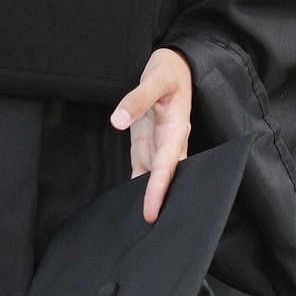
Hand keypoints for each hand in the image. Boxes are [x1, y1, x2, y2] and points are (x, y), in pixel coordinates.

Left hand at [110, 47, 191, 223]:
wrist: (173, 66)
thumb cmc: (169, 72)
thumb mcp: (155, 78)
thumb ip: (137, 98)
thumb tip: (118, 120)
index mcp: (176, 129)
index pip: (167, 166)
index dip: (159, 190)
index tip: (152, 212)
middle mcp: (169, 143)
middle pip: (165, 178)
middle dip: (159, 203)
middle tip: (148, 230)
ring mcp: (158, 145)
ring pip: (154, 178)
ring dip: (147, 198)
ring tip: (138, 227)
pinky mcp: (147, 144)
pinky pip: (142, 169)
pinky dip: (137, 186)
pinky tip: (129, 203)